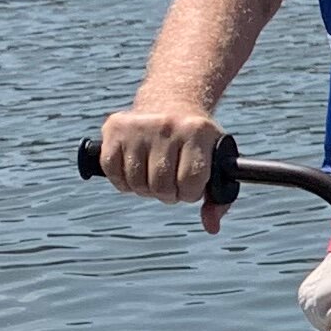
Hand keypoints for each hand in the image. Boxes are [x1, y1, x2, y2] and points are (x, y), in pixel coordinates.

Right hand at [100, 103, 232, 233]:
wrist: (171, 103)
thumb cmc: (197, 143)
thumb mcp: (216, 163)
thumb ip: (219, 199)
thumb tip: (211, 227)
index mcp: (198, 131)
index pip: (191, 181)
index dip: (189, 194)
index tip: (189, 187)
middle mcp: (168, 124)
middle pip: (161, 185)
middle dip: (167, 194)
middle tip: (170, 184)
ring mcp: (139, 125)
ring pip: (136, 182)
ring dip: (144, 189)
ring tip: (153, 176)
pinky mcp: (115, 127)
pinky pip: (111, 170)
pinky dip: (122, 181)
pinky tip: (134, 171)